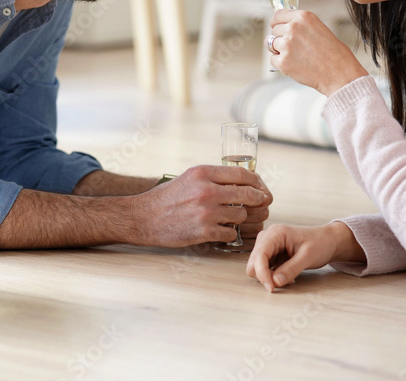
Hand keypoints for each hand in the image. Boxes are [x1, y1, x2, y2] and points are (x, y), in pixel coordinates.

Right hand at [136, 165, 270, 246]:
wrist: (144, 217)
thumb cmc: (167, 197)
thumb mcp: (189, 177)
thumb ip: (213, 177)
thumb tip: (242, 181)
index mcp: (203, 173)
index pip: (242, 174)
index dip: (257, 182)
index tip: (260, 187)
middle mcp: (206, 191)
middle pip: (248, 194)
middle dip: (258, 200)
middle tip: (260, 204)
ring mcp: (206, 212)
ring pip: (241, 215)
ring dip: (241, 218)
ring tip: (232, 218)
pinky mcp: (204, 231)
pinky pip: (231, 233)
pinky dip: (229, 233)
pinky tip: (221, 230)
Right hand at [246, 222, 364, 290]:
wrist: (328, 241)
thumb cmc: (320, 243)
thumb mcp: (308, 257)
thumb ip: (291, 269)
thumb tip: (275, 282)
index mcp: (275, 233)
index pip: (259, 256)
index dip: (262, 274)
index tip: (272, 288)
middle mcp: (267, 238)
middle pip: (253, 263)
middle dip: (265, 276)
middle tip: (284, 282)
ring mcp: (267, 246)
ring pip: (256, 268)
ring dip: (269, 277)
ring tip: (289, 277)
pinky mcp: (270, 254)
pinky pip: (264, 269)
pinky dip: (272, 276)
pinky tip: (287, 276)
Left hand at [268, 9, 367, 96]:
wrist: (339, 74)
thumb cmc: (335, 54)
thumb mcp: (320, 29)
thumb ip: (301, 26)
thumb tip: (286, 28)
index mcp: (303, 17)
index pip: (278, 15)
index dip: (276, 23)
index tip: (275, 27)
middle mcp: (293, 28)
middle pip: (274, 30)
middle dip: (280, 38)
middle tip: (293, 48)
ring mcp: (286, 45)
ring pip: (270, 44)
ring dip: (278, 50)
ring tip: (294, 56)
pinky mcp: (283, 61)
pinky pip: (273, 60)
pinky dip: (281, 63)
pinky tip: (295, 65)